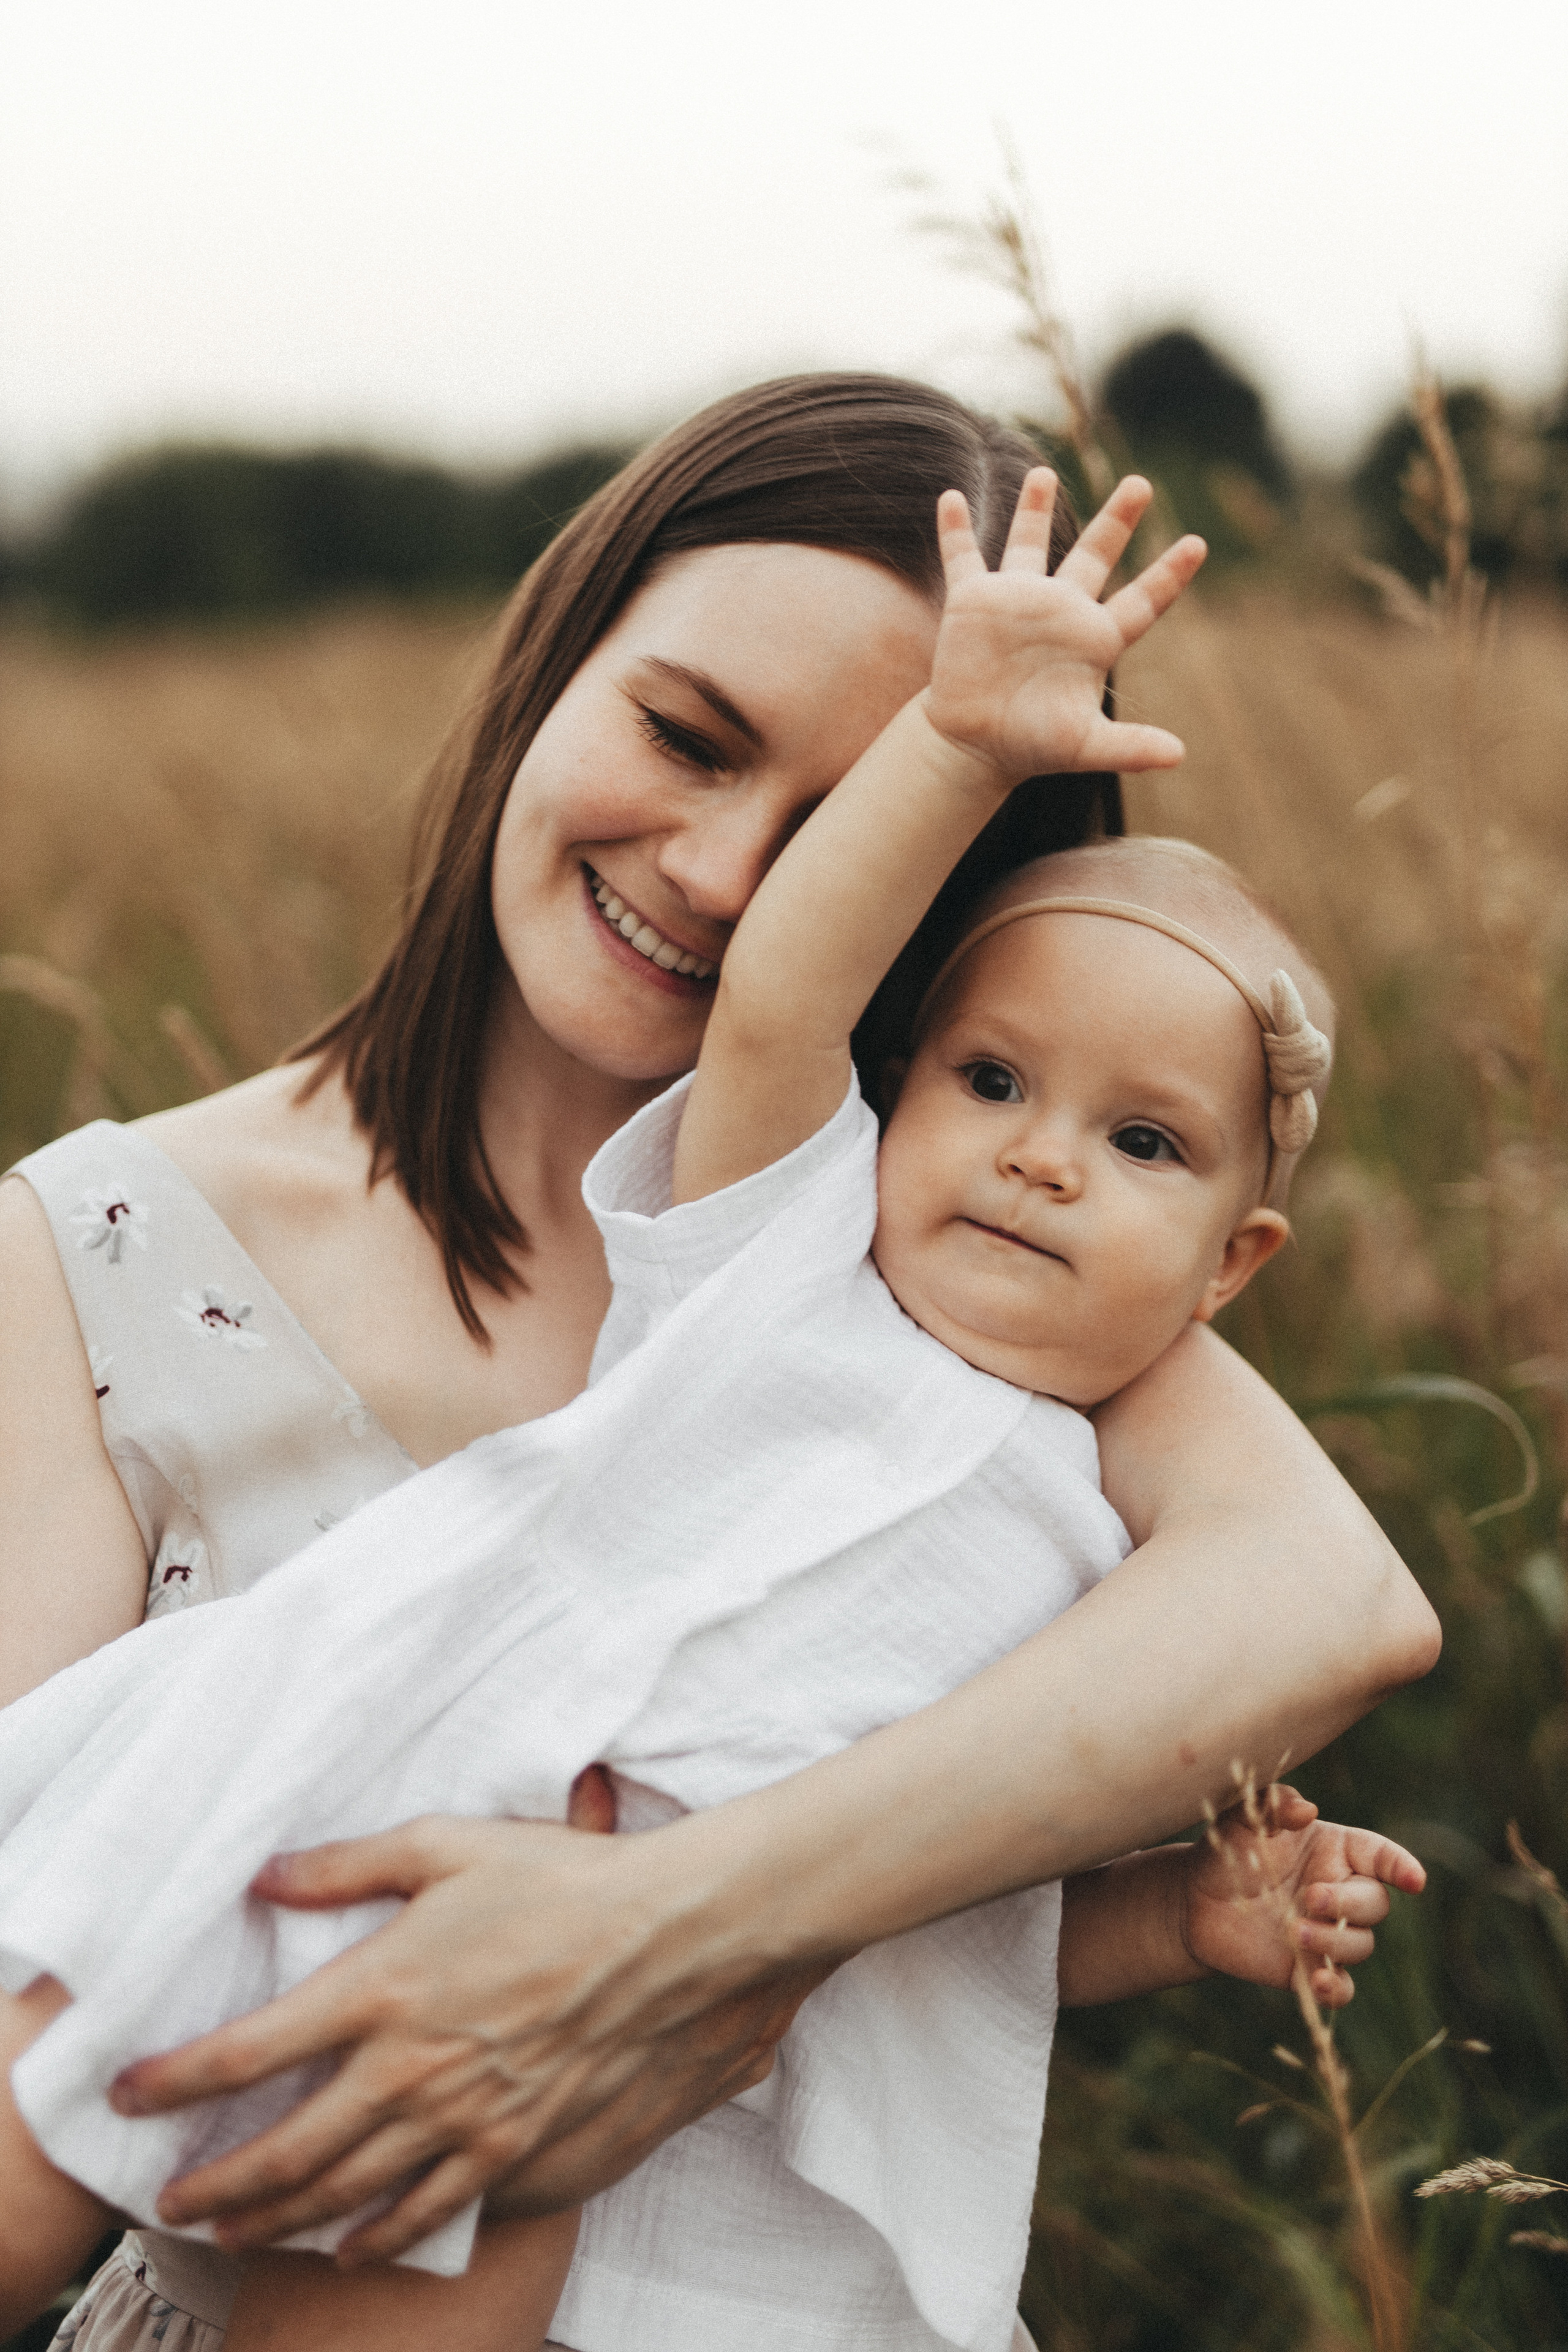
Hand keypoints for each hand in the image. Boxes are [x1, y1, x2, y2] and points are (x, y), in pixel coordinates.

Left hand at [109, 1807, 826, 2263]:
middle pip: (284, 2149)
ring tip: (234, 2232)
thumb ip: (349, 1864)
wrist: (670, 1941)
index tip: (129, 2093)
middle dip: (215, 2183)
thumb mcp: (448, 1845)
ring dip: (276, 2219)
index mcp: (383, 1988)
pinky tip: (348, 2245)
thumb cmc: (561, 1882)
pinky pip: (428, 2212)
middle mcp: (410, 2069)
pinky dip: (376, 2237)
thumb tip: (267, 1877)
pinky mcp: (514, 2151)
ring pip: (344, 2194)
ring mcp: (463, 2121)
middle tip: (169, 2200)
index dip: (178, 2079)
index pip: (250, 2049)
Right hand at [925, 468, 1205, 783]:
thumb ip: (1129, 747)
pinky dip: (955, 530)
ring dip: (1034, 508)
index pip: (1141, 600)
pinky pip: (963, 557)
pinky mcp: (973, 603)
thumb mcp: (1084, 747)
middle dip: (1117, 520)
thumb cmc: (1033, 745)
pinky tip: (951, 497)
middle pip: (1096, 555)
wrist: (975, 745)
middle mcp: (1061, 610)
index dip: (1168, 575)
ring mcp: (1017, 601)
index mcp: (1094, 638)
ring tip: (1043, 473)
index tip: (1198, 544)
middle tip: (1141, 484)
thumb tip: (1179, 755)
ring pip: (1029, 542)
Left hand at [1181, 1783, 1424, 2007]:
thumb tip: (1308, 1810)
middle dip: (1349, 1904)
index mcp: (1335, 1851)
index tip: (1414, 1880)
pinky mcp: (1308, 1969)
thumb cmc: (1227, 1849)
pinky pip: (1341, 1988)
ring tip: (1293, 1931)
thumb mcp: (1242, 1817)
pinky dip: (1336, 1989)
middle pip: (1375, 1904)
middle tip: (1309, 1898)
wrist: (1194, 1897)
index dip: (1401, 1866)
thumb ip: (1273, 1804)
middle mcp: (1339, 1893)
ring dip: (1334, 1941)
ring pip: (1360, 1945)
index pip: (1381, 1857)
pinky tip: (1316, 1981)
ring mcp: (1327, 1934)